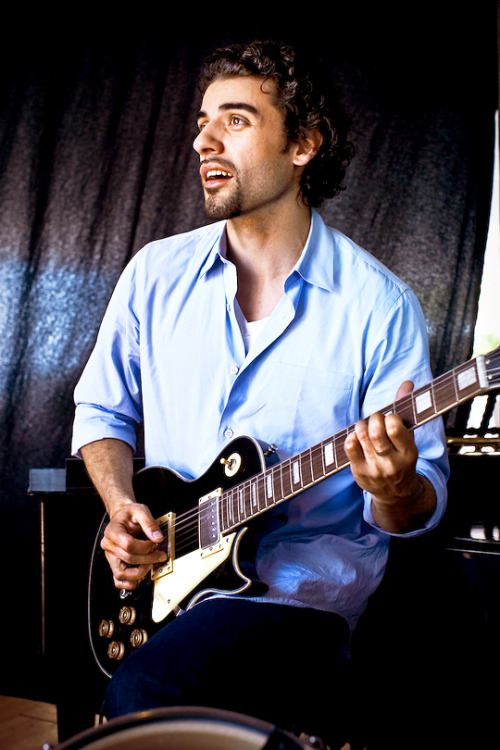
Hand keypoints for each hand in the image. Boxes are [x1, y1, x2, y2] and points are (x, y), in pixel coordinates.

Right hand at [100, 502, 166, 589]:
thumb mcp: (141, 511)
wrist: (122, 515)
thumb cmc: (129, 514)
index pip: (128, 545)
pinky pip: (118, 580)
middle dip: (148, 559)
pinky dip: (130, 582)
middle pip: (128, 559)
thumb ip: (150, 523)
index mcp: (112, 531)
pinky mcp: (114, 564)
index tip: (155, 543)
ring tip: (151, 564)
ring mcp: (110, 557)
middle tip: (160, 555)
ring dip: (140, 572)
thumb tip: (158, 538)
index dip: (145, 546)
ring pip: (122, 574)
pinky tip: (142, 573)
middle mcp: (109, 546)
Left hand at [344, 381, 434, 531]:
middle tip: (376, 420)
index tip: (390, 418)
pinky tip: (356, 437)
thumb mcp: (409, 438)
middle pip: (376, 431)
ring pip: (362, 436)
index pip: (395, 428)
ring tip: (365, 426)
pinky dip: (351, 436)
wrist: (396, 494)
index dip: (390, 417)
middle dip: (374, 418)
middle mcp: (392, 462)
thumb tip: (407, 383)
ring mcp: (374, 468)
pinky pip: (349, 447)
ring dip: (362, 425)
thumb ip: (406, 410)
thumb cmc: (402, 458)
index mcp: (409, 452)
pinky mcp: (359, 472)